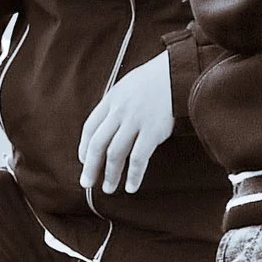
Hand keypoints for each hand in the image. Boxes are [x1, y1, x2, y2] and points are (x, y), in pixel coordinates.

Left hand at [78, 52, 174, 195]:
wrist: (177, 73)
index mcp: (111, 100)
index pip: (90, 128)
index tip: (83, 161)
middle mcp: (119, 112)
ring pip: (115, 153)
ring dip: (110, 174)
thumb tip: (105, 129)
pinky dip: (134, 175)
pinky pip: (139, 158)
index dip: (84, 147)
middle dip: (90, 167)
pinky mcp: (153, 131)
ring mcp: (135, 122)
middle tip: (86, 183)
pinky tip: (131, 187)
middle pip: (98, 144)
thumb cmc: (153, 81)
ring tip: (109, 188)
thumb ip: (115, 107)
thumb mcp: (126, 87)